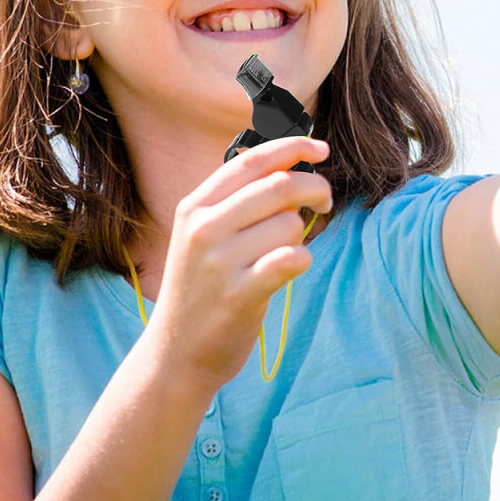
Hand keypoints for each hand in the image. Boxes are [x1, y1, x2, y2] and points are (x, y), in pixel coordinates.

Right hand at [147, 136, 332, 392]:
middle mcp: (203, 228)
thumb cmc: (200, 288)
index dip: (292, 147)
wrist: (176, 353)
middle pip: (279, 186)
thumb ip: (236, 201)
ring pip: (290, 224)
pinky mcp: (239, 294)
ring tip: (282, 254)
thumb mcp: (201, 236)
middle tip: (324, 202)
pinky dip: (301, 260)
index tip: (321, 149)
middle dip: (315, 188)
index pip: (251, 160)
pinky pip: (293, 259)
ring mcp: (219, 262)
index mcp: (194, 207)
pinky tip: (288, 271)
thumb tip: (292, 166)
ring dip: (301, 236)